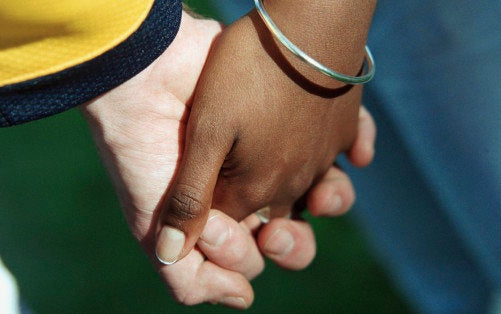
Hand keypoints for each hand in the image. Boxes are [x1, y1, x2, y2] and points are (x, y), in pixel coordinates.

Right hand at [82, 11, 374, 307]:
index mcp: (221, 217)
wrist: (147, 78)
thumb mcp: (151, 225)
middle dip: (293, 244)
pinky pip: (343, 139)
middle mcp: (251, 188)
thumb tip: (245, 298)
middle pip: (295, 233)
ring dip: (333, 200)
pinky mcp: (295, 117)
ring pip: (325, 192)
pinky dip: (355, 150)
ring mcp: (276, 150)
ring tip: (321, 192)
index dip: (246, 255)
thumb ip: (190, 275)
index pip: (255, 256)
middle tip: (274, 231)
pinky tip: (352, 156)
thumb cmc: (145, 153)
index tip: (221, 229)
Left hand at [156, 8, 372, 263]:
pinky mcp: (342, 127)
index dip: (214, 226)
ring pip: (314, 195)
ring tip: (301, 196)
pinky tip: (343, 154)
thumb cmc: (246, 75)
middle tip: (260, 223)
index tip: (203, 203)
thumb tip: (170, 254)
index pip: (233, 226)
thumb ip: (189, 195)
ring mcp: (323, 155)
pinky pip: (348, 153)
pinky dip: (342, 158)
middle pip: (278, 223)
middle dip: (268, 233)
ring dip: (305, 203)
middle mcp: (296, 182)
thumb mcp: (205, 133)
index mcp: (257, 190)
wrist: (308, 26)